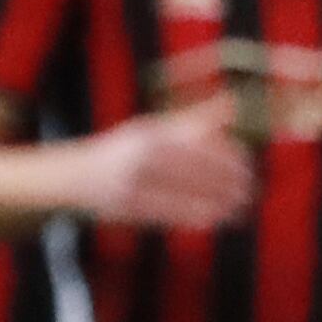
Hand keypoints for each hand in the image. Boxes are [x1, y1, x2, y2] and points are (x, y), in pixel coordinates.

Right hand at [70, 99, 254, 230]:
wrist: (72, 177)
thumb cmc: (123, 150)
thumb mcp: (154, 128)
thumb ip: (194, 119)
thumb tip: (235, 103)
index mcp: (151, 134)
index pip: (199, 144)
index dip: (227, 157)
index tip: (247, 166)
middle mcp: (141, 156)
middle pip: (194, 170)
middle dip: (226, 182)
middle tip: (249, 191)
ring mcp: (131, 183)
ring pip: (183, 194)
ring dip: (215, 203)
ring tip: (238, 209)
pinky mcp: (125, 208)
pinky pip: (167, 214)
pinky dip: (193, 216)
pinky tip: (213, 218)